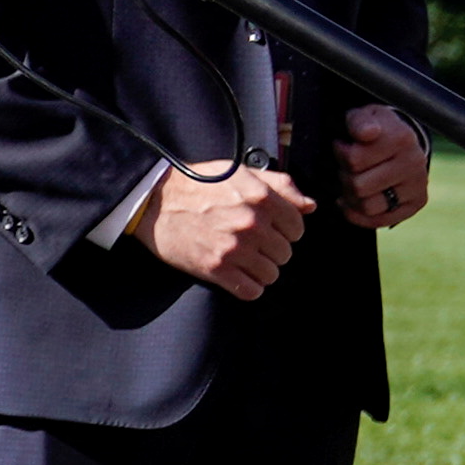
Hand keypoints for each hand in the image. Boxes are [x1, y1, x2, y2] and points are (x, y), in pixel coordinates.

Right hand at [134, 159, 311, 297]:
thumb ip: (280, 186)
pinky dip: (248, 286)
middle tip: (252, 244)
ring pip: (271, 274)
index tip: (270, 230)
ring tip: (244, 260)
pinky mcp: (216, 268)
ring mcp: (234, 248)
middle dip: (271, 250)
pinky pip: (251, 291)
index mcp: (261, 197)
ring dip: (260, 270)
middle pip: (285, 253)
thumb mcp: (240, 173)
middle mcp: (251, 223)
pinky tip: (237, 275)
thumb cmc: (197, 184)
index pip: (297, 227)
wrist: (154, 201)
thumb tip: (310, 206)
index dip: (285, 230)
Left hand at [333, 105, 429, 230]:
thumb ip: (359, 121)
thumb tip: (368, 133)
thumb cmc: (375, 128)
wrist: (401, 140)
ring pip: (368, 206)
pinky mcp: (416, 203)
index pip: (353, 160)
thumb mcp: (363, 116)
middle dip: (344, 177)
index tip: (343, 145)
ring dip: (352, 197)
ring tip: (352, 182)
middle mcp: (414, 162)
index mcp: (401, 138)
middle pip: (358, 186)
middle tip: (346, 167)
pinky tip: (352, 202)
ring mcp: (417, 185)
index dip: (340, 153)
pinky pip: (379, 220)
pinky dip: (359, 215)